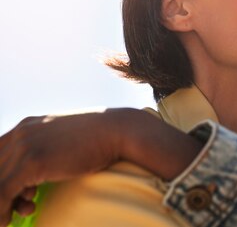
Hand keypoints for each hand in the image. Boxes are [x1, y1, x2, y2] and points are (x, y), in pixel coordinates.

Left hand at [0, 108, 202, 225]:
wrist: (117, 131)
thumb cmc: (97, 140)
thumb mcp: (64, 140)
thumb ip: (47, 149)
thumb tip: (36, 174)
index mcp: (26, 127)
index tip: (6, 195)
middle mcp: (20, 133)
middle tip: (6, 210)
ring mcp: (25, 146)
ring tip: (11, 217)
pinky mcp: (32, 162)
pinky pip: (3, 191)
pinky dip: (2, 209)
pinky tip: (12, 218)